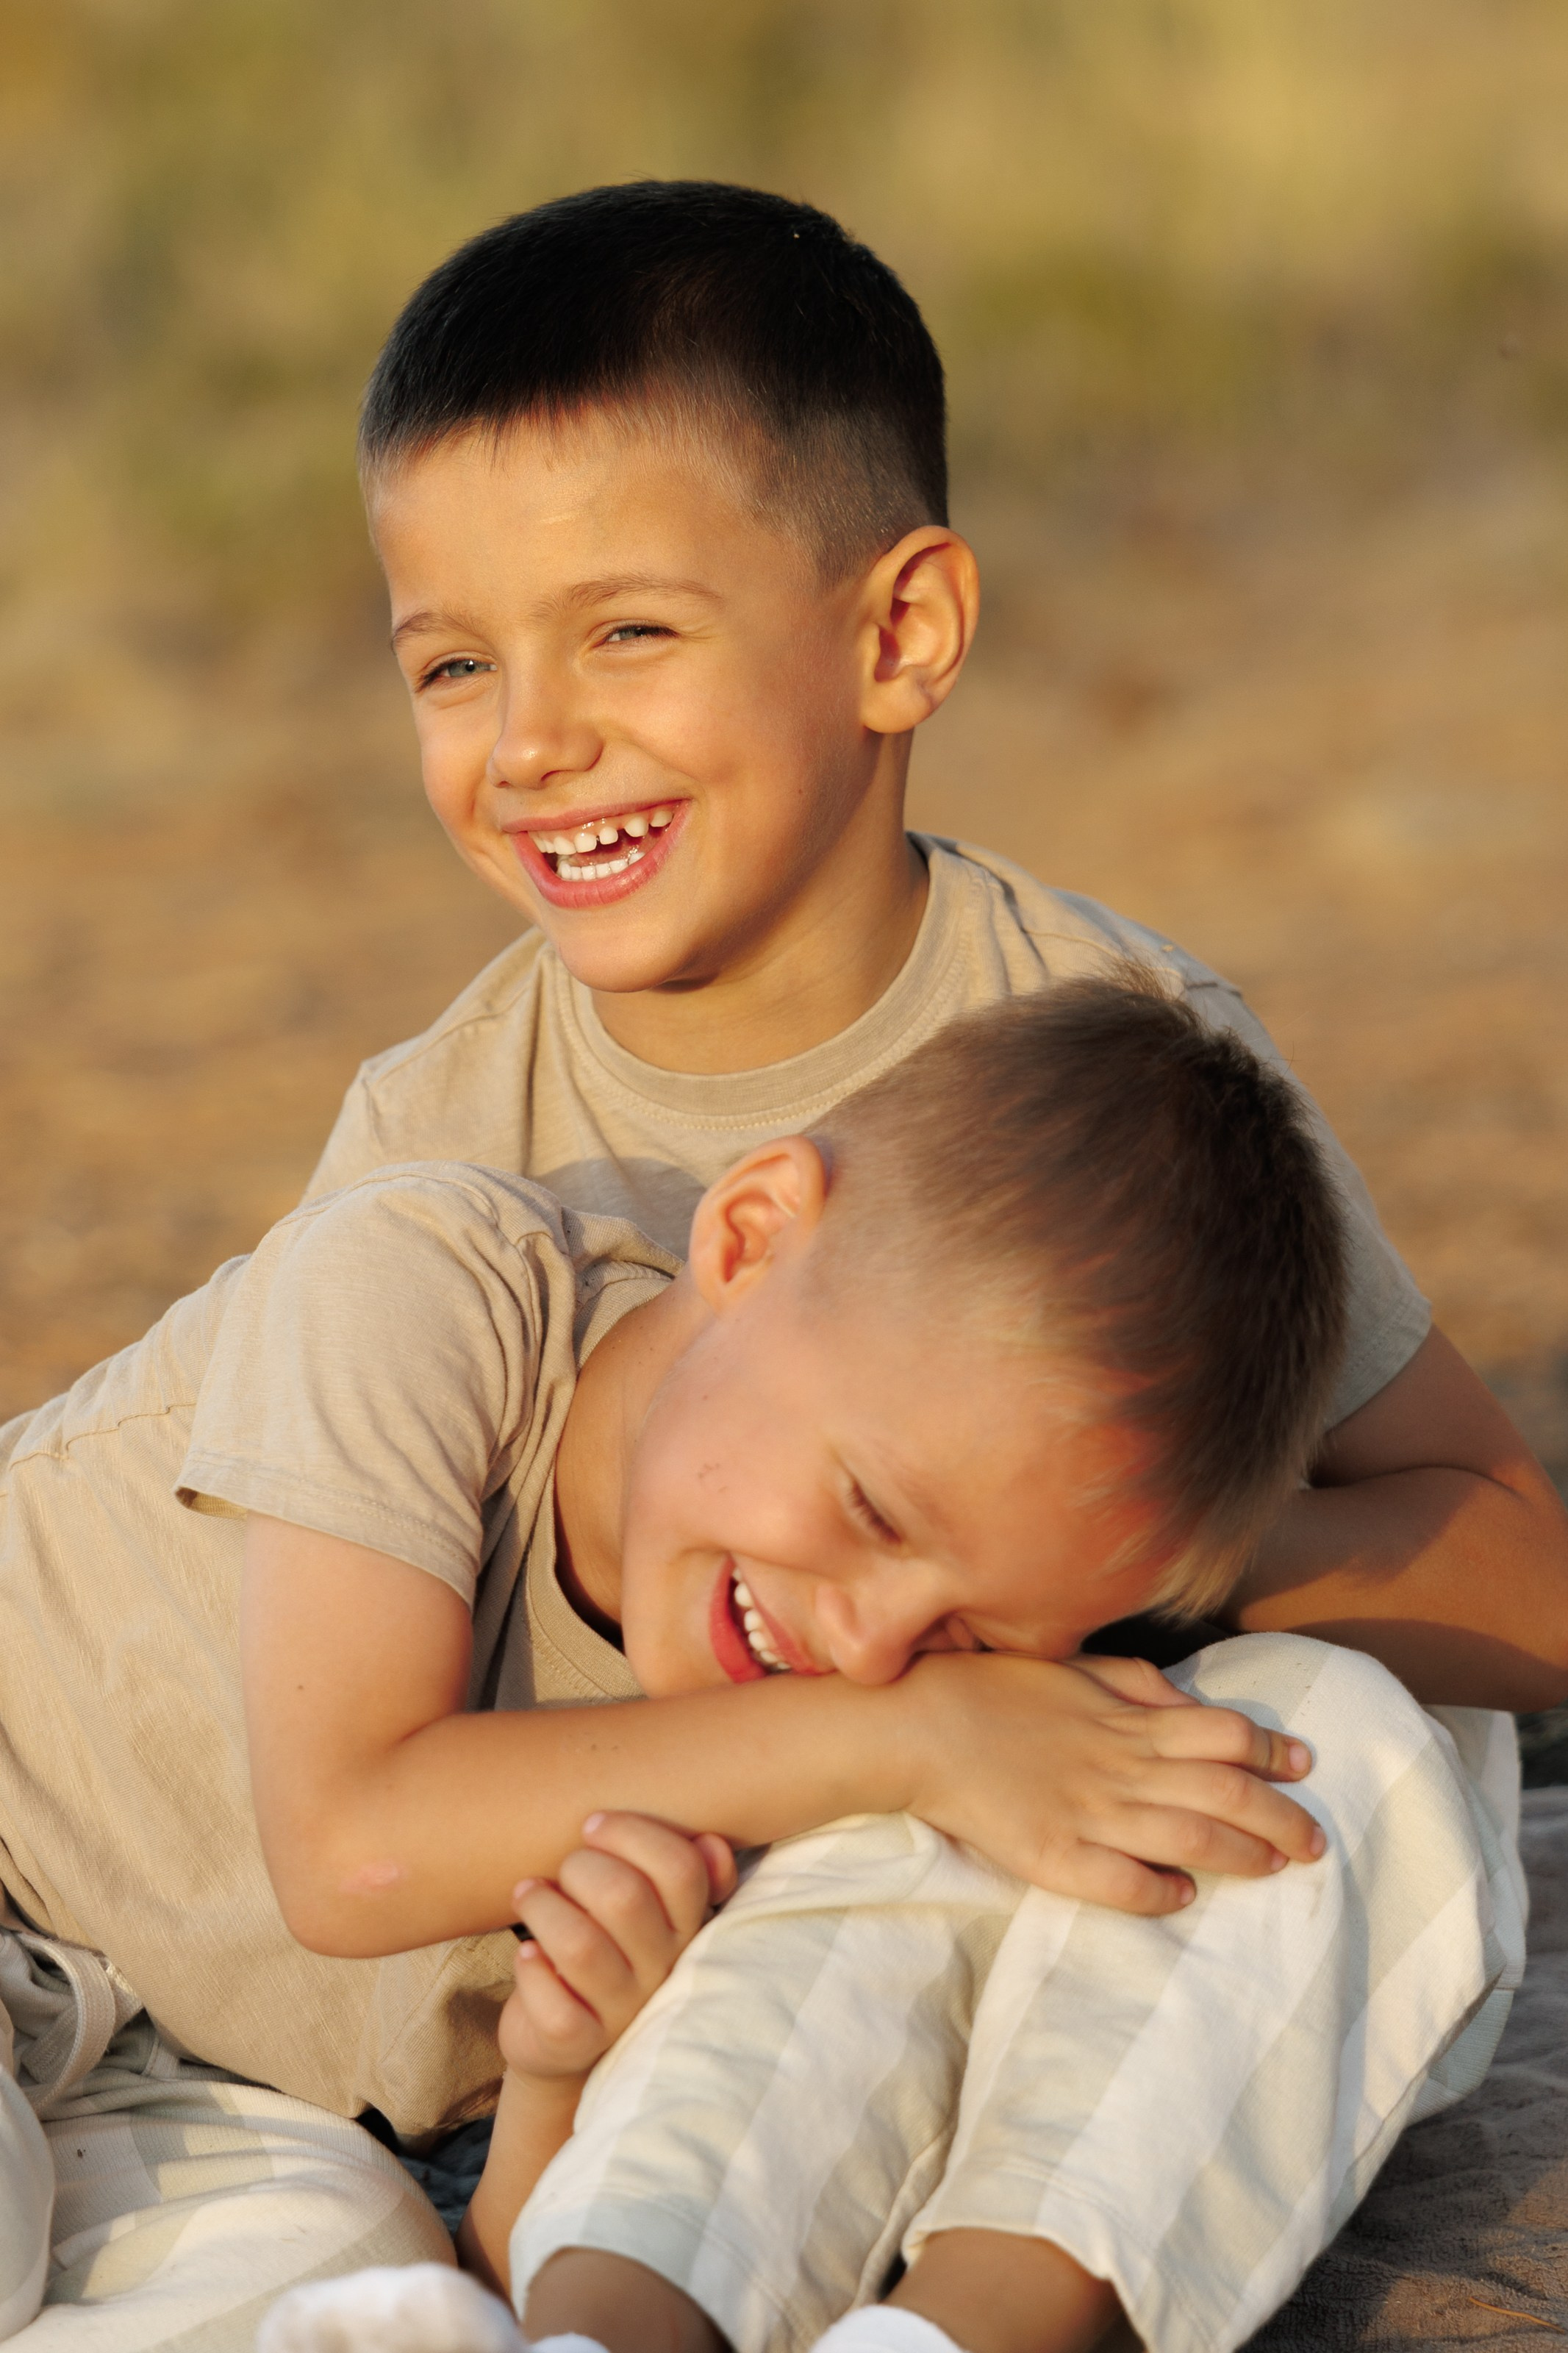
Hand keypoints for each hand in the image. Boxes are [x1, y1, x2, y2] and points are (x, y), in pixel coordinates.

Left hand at [500, 1811, 736, 2081]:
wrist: (563, 2035)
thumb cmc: (599, 1941)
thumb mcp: (639, 1904)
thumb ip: (668, 1867)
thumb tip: (711, 1843)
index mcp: (685, 1924)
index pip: (681, 1869)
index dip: (633, 1834)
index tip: (593, 1826)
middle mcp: (662, 1968)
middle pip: (625, 1898)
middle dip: (580, 1866)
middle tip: (562, 1868)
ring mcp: (622, 2010)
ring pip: (581, 1947)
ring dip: (543, 1908)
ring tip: (528, 1895)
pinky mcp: (578, 2043)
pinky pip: (556, 2006)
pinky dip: (531, 1970)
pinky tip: (527, 1954)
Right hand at [900, 1651, 1323, 1914]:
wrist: (919, 1727)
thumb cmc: (993, 1691)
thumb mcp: (1072, 1668)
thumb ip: (1135, 1683)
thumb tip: (1187, 1700)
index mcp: (1125, 1720)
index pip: (1224, 1733)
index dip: (1271, 1750)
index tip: (1303, 1764)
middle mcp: (1119, 1767)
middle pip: (1225, 1792)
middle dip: (1281, 1818)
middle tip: (1315, 1840)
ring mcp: (1089, 1814)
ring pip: (1188, 1839)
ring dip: (1241, 1856)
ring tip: (1275, 1868)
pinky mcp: (1053, 1855)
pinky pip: (1120, 1882)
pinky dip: (1158, 1893)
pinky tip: (1180, 1898)